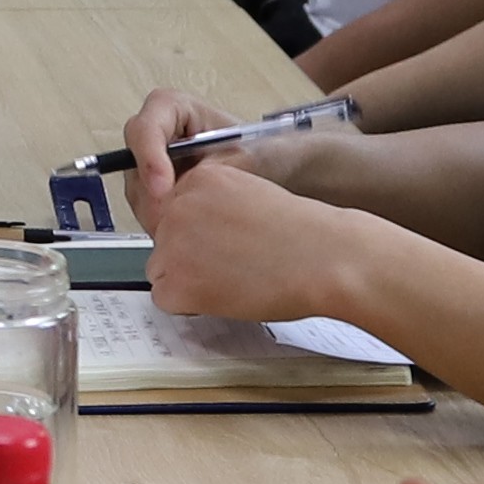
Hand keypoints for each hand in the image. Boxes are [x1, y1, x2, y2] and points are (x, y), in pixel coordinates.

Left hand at [129, 139, 364, 323]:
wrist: (322, 258)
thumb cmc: (301, 234)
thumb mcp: (250, 197)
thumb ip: (214, 207)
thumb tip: (195, 233)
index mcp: (198, 179)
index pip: (175, 211)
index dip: (199, 234)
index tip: (224, 243)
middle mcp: (179, 205)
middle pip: (164, 240)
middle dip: (191, 257)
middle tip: (232, 264)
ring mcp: (174, 242)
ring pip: (162, 269)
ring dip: (188, 280)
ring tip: (232, 279)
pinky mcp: (176, 280)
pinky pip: (165, 299)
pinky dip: (190, 305)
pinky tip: (224, 296)